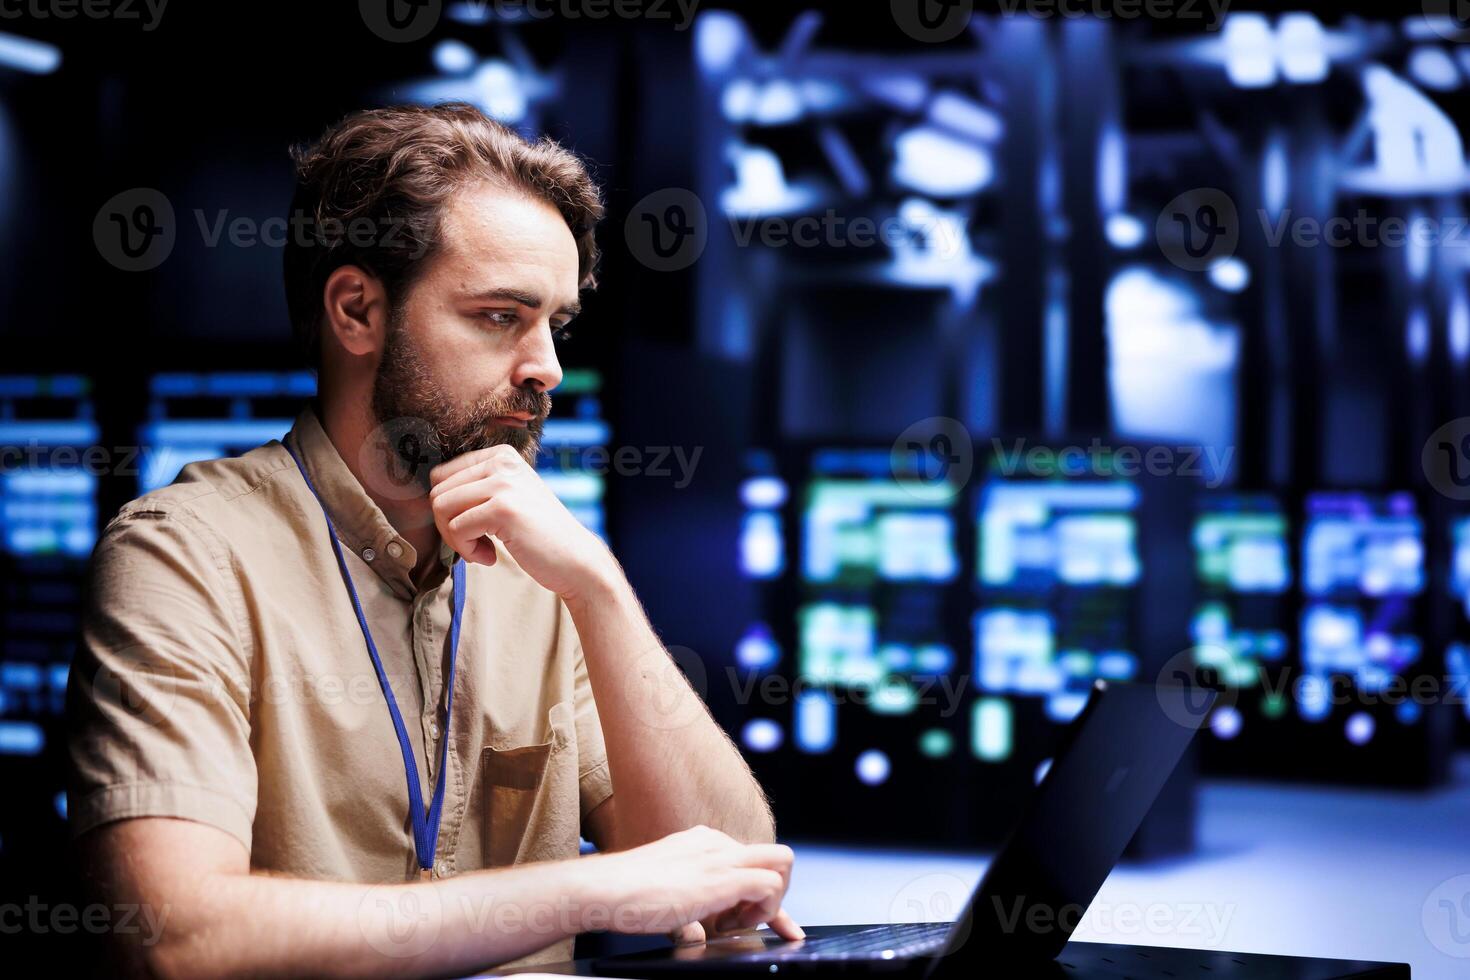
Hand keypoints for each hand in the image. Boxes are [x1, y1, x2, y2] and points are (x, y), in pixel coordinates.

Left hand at [428, 445, 617, 600]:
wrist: (576, 560)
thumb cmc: (538, 535)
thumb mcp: (508, 497)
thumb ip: (476, 489)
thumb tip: (428, 496)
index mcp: (501, 454)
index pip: (442, 475)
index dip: (448, 509)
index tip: (473, 527)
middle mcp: (502, 462)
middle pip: (437, 492)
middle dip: (448, 526)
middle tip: (474, 544)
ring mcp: (503, 483)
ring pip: (441, 509)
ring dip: (455, 539)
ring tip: (482, 550)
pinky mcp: (503, 509)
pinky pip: (456, 529)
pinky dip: (467, 551)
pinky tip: (490, 557)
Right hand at [582, 825, 803, 940]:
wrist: (605, 889)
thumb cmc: (624, 896)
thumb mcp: (666, 899)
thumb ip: (687, 915)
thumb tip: (695, 935)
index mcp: (703, 843)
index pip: (751, 861)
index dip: (765, 893)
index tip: (765, 920)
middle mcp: (716, 843)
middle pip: (775, 856)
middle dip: (776, 891)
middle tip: (749, 921)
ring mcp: (721, 856)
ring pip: (782, 863)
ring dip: (772, 901)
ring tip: (736, 924)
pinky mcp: (722, 877)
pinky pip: (770, 885)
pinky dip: (766, 911)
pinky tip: (734, 925)